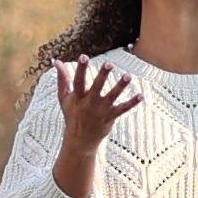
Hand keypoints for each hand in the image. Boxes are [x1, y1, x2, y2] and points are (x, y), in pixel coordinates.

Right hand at [46, 55, 126, 193]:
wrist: (79, 141)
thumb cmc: (71, 116)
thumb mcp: (64, 98)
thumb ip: (62, 79)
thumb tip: (56, 61)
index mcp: (78, 97)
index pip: (78, 80)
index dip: (81, 69)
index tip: (84, 56)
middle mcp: (90, 102)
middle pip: (97, 86)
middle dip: (102, 75)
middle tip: (109, 64)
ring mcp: (101, 110)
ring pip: (112, 96)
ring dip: (120, 86)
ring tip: (128, 76)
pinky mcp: (110, 117)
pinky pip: (122, 109)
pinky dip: (131, 103)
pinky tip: (140, 96)